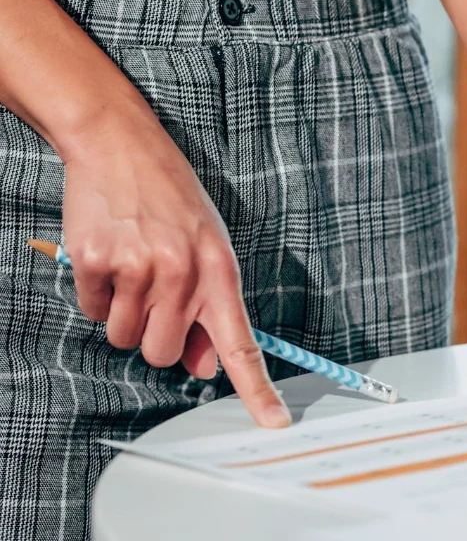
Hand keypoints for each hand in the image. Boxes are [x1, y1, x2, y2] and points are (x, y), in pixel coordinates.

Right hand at [60, 107, 290, 427]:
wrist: (122, 145)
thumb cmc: (172, 200)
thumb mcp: (208, 247)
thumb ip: (210, 307)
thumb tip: (204, 366)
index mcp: (219, 271)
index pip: (242, 342)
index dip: (257, 388)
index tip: (274, 421)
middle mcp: (182, 274)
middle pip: (163, 354)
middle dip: (156, 338)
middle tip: (155, 296)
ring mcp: (137, 268)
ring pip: (124, 338)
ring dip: (124, 316)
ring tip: (133, 269)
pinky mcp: (96, 261)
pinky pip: (92, 311)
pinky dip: (97, 295)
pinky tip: (110, 258)